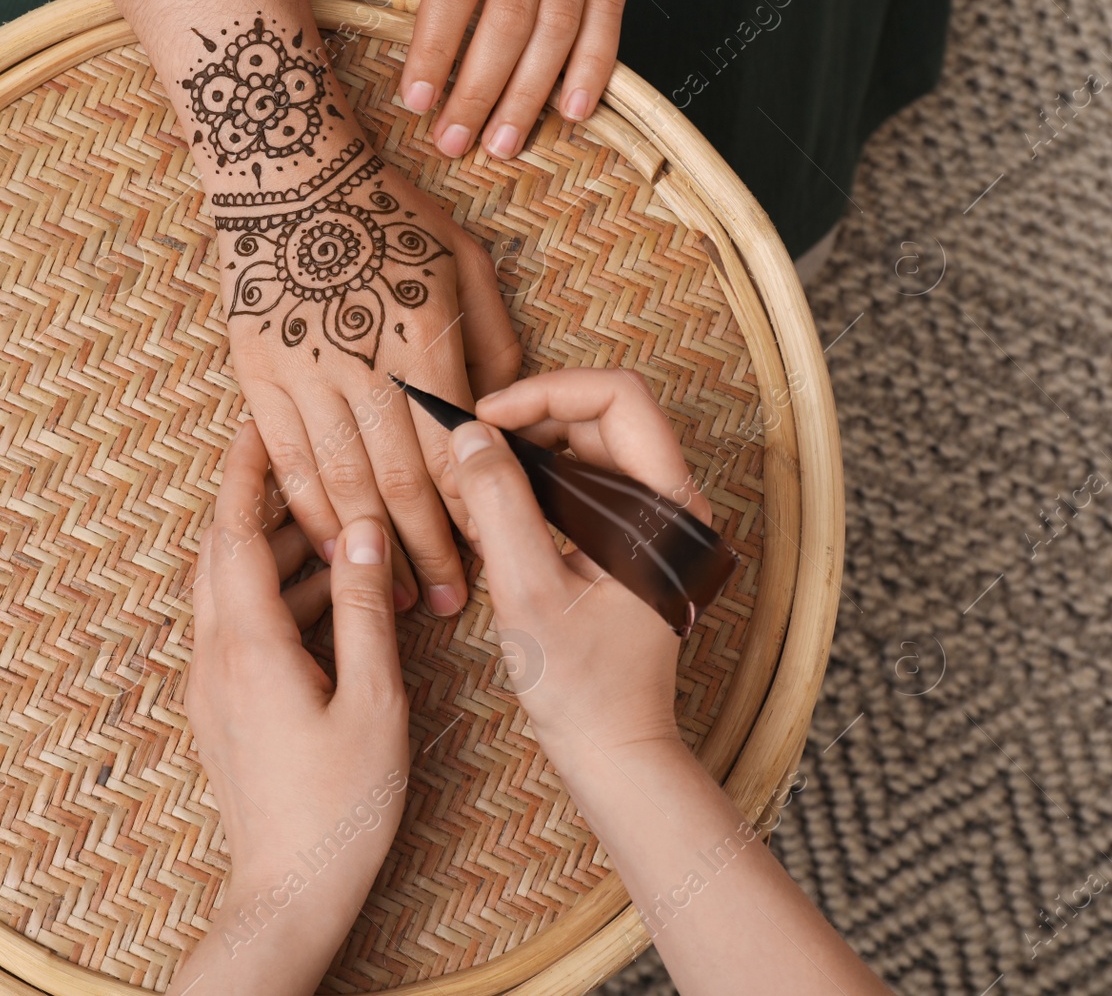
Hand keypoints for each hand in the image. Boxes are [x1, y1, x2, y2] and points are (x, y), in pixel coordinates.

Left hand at [175, 422, 409, 992]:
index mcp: (248, 646)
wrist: (287, 892)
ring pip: (232, 591)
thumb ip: (365, 611)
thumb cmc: (339, 807)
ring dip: (278, 556)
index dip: (242, 472)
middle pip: (224, 553)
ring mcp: (213, 684)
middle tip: (309, 466)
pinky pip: (241, 628)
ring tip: (343, 538)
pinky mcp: (223, 708)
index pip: (232, 532)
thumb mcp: (372, 702)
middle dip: (261, 504)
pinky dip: (279, 600)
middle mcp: (216, 656)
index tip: (256, 420)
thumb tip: (361, 533)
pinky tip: (333, 603)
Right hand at [216, 144, 519, 616]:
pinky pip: (286, 463)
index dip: (472, 514)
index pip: (456, 450)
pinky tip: (334, 553)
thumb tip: (504, 417)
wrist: (287, 176)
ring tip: (398, 597)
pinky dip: (311, 515)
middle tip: (449, 604)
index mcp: (426, 339)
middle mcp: (366, 366)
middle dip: (431, 553)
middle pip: (404, 483)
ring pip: (344, 484)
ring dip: (374, 549)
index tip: (488, 558)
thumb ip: (491, 344)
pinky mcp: (259, 378)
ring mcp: (306, 375)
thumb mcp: (465, 261)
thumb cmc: (388, 215)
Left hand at [342, 0, 646, 158]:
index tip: (415, 97)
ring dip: (531, 93)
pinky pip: (610, 12)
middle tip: (454, 140)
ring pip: (558, 25)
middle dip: (480, 87)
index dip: (437, 43)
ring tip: (504, 142)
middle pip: (509, 16)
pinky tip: (574, 109)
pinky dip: (596, 65)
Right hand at [437, 369, 708, 750]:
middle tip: (469, 447)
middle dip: (529, 420)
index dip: (546, 393)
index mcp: (669, 507)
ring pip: (587, 447)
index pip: (618, 397)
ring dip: (528, 452)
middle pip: (601, 415)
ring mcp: (652, 522)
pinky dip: (535, 484)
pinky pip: (581, 484)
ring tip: (473, 481)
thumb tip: (470, 436)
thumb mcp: (527, 590)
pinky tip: (493, 511)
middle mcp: (671, 504)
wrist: (612, 748)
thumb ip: (499, 505)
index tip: (485, 418)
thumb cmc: (581, 685)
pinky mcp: (628, 541)